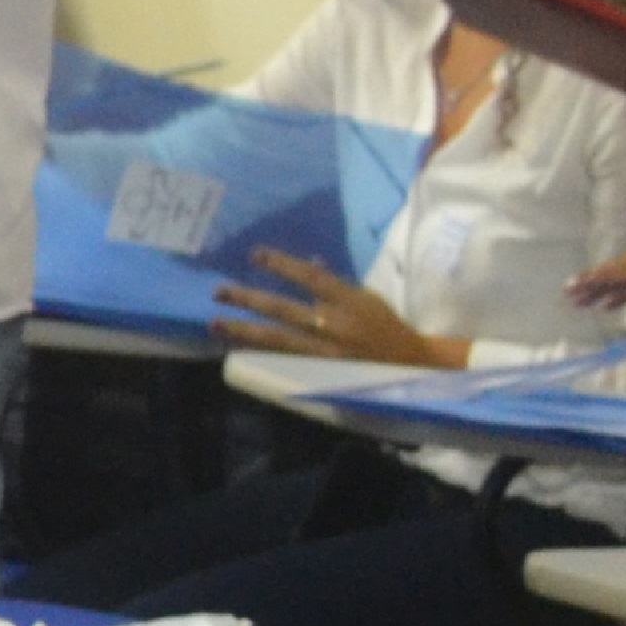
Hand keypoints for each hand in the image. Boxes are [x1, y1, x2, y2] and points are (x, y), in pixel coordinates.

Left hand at [211, 248, 454, 369]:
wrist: (410, 364)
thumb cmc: (384, 326)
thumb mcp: (365, 298)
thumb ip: (334, 283)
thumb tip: (308, 262)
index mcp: (349, 300)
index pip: (310, 277)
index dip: (281, 264)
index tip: (256, 255)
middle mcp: (334, 325)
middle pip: (283, 309)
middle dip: (248, 300)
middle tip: (219, 292)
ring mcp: (325, 351)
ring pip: (276, 338)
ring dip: (243, 331)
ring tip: (215, 324)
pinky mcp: (321, 371)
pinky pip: (283, 359)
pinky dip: (258, 353)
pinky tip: (235, 349)